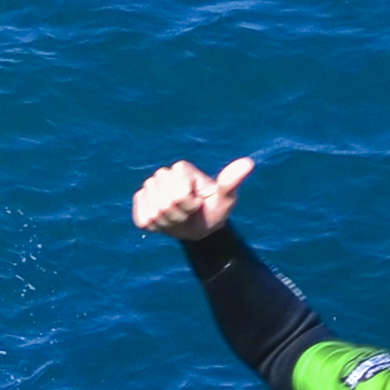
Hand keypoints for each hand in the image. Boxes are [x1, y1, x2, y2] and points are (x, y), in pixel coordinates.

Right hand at [131, 154, 253, 240]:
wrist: (199, 226)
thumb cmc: (214, 210)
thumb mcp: (225, 199)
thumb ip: (231, 181)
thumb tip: (249, 162)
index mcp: (181, 168)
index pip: (179, 195)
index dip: (189, 206)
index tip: (198, 205)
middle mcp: (163, 174)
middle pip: (165, 204)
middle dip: (179, 216)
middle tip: (188, 214)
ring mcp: (149, 187)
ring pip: (153, 213)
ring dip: (167, 223)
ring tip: (178, 217)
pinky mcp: (140, 202)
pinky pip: (142, 219)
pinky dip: (154, 226)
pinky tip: (163, 221)